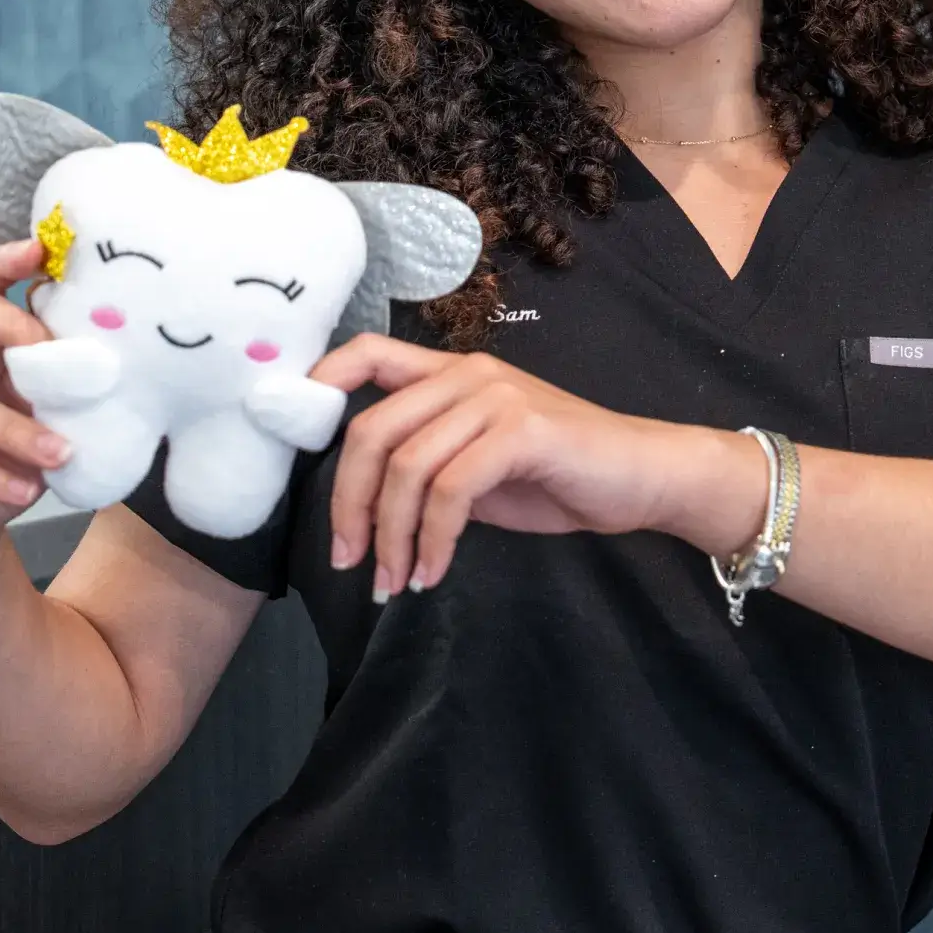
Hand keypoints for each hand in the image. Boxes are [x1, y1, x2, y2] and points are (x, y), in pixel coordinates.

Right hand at [0, 239, 68, 576]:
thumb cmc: (1, 463)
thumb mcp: (36, 418)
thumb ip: (57, 386)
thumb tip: (112, 363)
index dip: (4, 263)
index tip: (43, 250)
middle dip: (4, 322)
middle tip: (50, 350)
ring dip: (11, 428)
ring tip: (60, 453)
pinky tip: (26, 490)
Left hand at [308, 334, 765, 598]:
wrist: (644, 477)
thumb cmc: (561, 475)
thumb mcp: (480, 463)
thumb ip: (428, 463)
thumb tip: (362, 500)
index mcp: (452, 372)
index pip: (368, 353)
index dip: (319, 382)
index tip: (288, 435)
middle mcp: (469, 373)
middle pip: (371, 430)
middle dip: (347, 503)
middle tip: (347, 560)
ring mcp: (496, 397)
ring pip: (406, 466)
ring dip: (390, 536)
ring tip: (394, 580)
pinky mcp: (522, 431)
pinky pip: (451, 490)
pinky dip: (433, 540)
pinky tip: (433, 571)